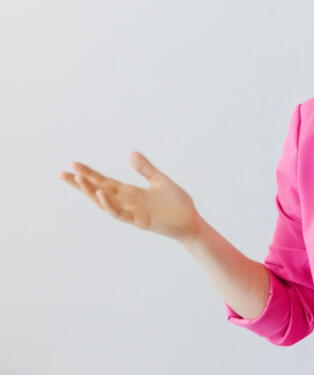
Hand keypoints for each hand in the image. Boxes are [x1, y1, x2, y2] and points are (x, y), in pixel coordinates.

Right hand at [58, 151, 199, 240]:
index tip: (73, 165)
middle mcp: (127, 202)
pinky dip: (109, 204)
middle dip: (80, 184)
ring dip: (91, 192)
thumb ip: (146, 169)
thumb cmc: (177, 203)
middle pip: (98, 191)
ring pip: (105, 203)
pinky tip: (100, 194)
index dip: (89, 174)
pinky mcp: (140, 221)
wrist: (191, 221)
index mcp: (130, 192)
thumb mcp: (160, 180)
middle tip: (62, 174)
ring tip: (78, 180)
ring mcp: (131, 212)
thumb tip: (130, 154)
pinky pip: (120, 213)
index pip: (104, 181)